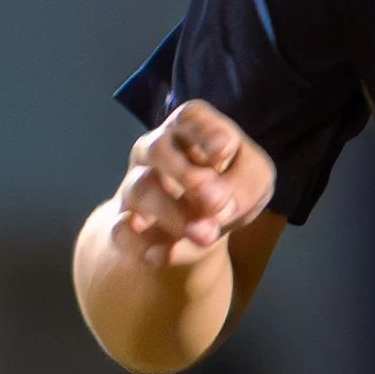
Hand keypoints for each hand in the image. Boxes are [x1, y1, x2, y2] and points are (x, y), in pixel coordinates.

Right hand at [107, 103, 274, 269]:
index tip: (225, 150)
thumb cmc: (230, 192)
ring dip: (176, 216)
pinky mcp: (123, 223)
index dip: (205, 133)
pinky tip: (160, 255)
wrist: (198, 232)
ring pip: (142, 189)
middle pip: (157, 148)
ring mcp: (136, 184)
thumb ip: (243, 187)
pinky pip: (120, 230)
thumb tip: (217, 208)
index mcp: (190, 129)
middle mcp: (156, 149)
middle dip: (186, 175)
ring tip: (206, 236)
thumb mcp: (253, 183)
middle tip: (216, 201)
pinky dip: (140, 244)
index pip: (190, 118)